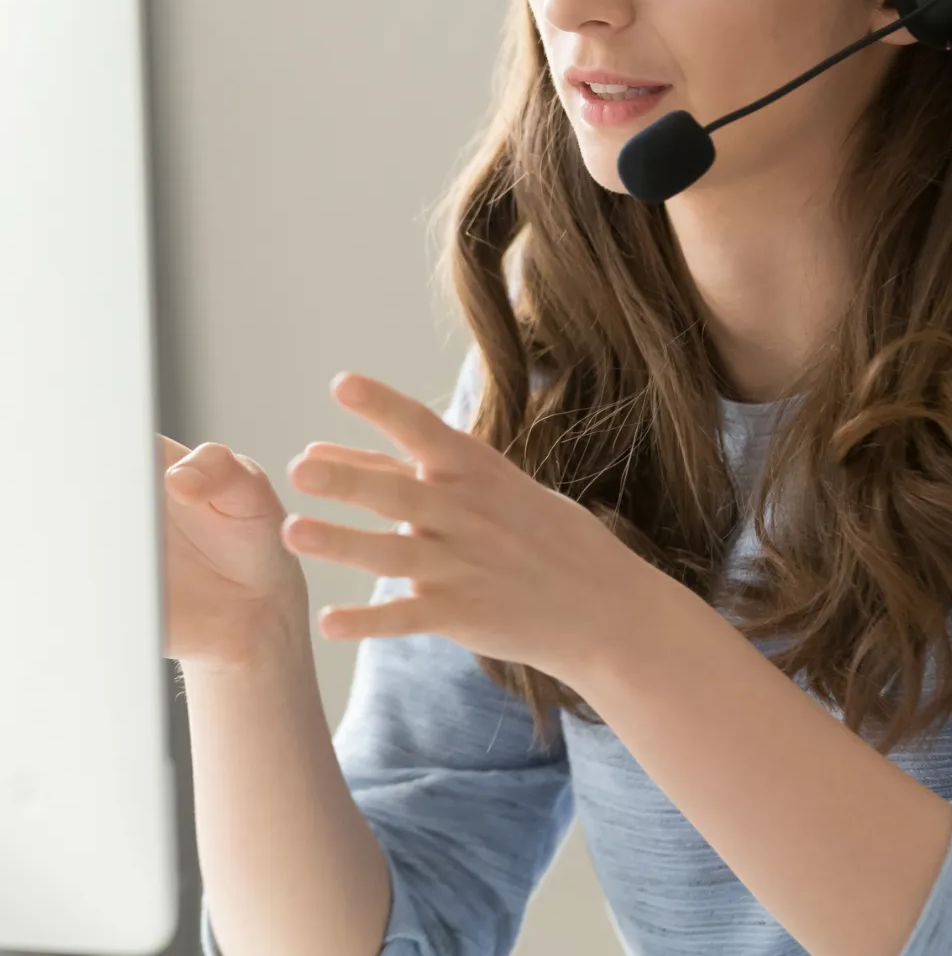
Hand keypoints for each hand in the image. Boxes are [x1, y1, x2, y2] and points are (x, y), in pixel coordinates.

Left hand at [280, 371, 659, 687]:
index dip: (382, 405)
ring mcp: (463, 565)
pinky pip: (406, 618)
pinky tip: (329, 623)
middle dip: (348, 478)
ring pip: (391, 553)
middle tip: (298, 466)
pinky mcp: (462, 615)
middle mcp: (466, 513)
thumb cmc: (539, 533)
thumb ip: (408, 471)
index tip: (341, 383)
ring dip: (341, 543)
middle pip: (397, 490)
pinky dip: (367, 622)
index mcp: (476, 470)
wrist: (603, 604)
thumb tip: (324, 452)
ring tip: (293, 532)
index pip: (423, 428)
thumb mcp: (489, 486)